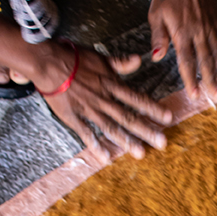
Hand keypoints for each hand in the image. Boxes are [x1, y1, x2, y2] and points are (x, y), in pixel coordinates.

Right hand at [31, 44, 173, 159]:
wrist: (48, 62)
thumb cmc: (74, 58)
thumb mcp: (100, 57)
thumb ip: (120, 63)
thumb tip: (139, 60)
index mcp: (111, 84)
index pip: (137, 98)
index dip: (153, 108)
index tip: (168, 118)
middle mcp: (103, 98)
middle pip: (128, 116)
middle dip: (146, 130)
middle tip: (162, 143)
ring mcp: (89, 109)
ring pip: (111, 127)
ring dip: (127, 141)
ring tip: (141, 153)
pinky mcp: (74, 116)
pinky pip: (86, 133)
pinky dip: (96, 146)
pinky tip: (106, 158)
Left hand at [148, 0, 216, 100]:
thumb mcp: (156, 15)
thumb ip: (158, 37)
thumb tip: (156, 57)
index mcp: (182, 34)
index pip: (186, 61)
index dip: (190, 79)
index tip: (194, 95)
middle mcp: (198, 34)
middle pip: (206, 61)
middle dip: (212, 81)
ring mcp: (210, 29)